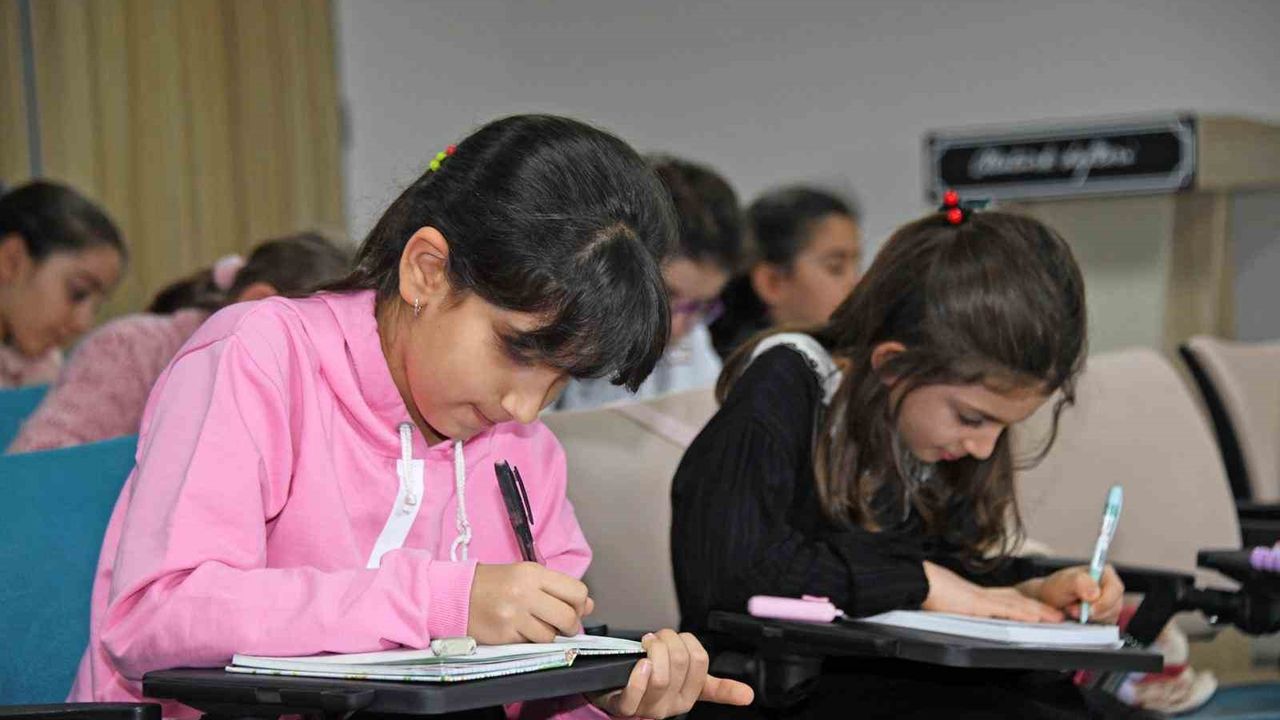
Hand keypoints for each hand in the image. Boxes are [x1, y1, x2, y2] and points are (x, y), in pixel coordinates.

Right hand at [466, 562, 593, 643]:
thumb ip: (557, 589)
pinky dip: (530, 642)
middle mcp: (525, 592)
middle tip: (562, 626)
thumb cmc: (493, 584)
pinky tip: (521, 632)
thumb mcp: (526, 576)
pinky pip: (531, 644)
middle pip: (568, 616)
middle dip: (570, 625)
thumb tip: (589, 605)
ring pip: (551, 636)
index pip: (576, 591)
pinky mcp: (504, 635)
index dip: (581, 605)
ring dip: (548, 636)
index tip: (574, 609)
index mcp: (534, 573)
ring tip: (536, 627)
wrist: (456, 594)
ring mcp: (514, 615)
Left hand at [587, 629, 753, 717]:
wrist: (616, 696)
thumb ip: (715, 686)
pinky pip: (636, 693)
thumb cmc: (651, 683)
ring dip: (652, 650)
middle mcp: (672, 704)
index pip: (701, 662)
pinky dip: (638, 675)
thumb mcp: (685, 683)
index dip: (690, 644)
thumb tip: (749, 695)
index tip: (685, 644)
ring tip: (646, 645)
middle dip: (668, 639)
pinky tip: (639, 663)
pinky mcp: (626, 708)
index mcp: (690, 695)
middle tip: (657, 638)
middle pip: (681, 662)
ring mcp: (650, 707)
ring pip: (662, 676)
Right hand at [922, 561, 1062, 622]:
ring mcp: (978, 598)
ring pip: (1015, 606)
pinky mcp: (975, 603)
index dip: (1023, 605)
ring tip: (1056, 617)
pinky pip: (1004, 609)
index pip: (1004, 601)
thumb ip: (952, 605)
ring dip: (1038, 612)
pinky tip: (1035, 617)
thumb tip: (954, 608)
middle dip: (1038, 609)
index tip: (1039, 609)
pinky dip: (1021, 613)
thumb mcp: (941, 600)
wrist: (912, 578)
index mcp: (972, 597)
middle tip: (1058, 614)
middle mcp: (979, 596)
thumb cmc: (921, 587)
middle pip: (1016, 602)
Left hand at [1023, 564, 1123, 623]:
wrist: (1049, 600)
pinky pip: (1105, 626)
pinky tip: (1078, 617)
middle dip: (1093, 612)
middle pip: (1114, 606)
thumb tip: (1095, 593)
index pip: (1115, 589)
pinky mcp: (1107, 617)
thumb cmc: (1057, 588)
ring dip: (1090, 618)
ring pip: (1109, 617)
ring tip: (1073, 610)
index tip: (1089, 609)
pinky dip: (1090, 624)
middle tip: (1073, 610)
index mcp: (1105, 573)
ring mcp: (1111, 604)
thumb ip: (1079, 583)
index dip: (1104, 601)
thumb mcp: (1064, 582)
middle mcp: (1111, 588)